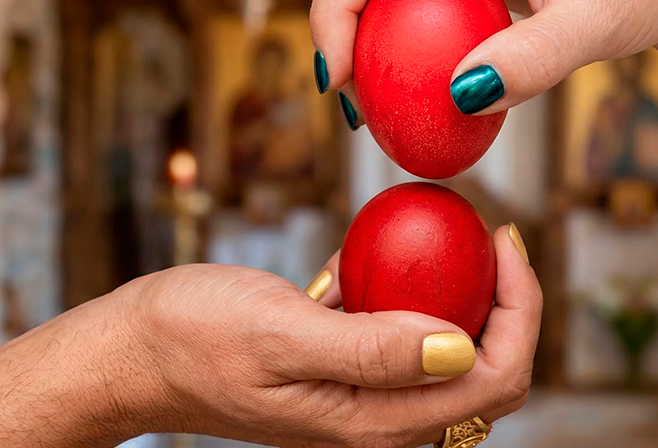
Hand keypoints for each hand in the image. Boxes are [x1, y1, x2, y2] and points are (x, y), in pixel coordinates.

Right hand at [0, 225, 539, 447]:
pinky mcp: (350, 373)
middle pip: (488, 373)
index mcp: (377, 423)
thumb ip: (374, 348)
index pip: (493, 378)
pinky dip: (420, 294)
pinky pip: (409, 336)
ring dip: (471, 297)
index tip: (504, 241)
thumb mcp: (284, 334)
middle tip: (492, 235)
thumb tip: (461, 347)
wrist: (137, 352)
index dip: (520, 311)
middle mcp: (382, 422)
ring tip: (460, 235)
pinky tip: (392, 254)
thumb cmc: (195, 339)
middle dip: (509, 306)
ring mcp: (368, 400)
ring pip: (455, 353)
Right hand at [310, 0, 657, 181]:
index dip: (334, 10)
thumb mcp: (596, 28)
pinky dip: (393, 14)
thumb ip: (530, 63)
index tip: (338, 82)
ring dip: (361, 18)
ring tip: (372, 89)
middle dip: (339, 19)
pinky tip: (406, 64)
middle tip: (351, 99)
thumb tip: (458, 97)